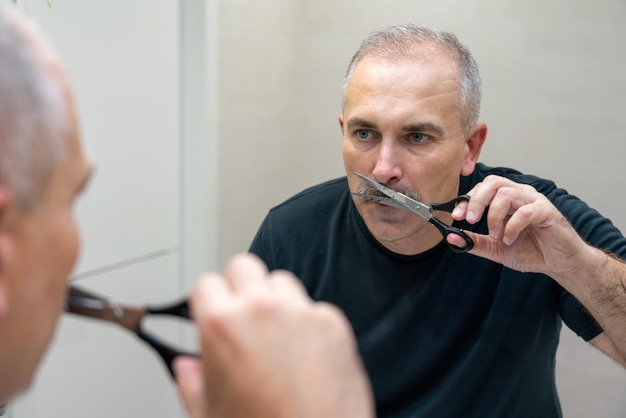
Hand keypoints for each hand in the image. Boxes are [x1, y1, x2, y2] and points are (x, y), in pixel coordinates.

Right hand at [175, 253, 373, 417]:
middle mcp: (262, 308)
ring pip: (282, 281)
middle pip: (245, 265)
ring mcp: (301, 312)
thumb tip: (186, 368)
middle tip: (245, 315)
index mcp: (221, 324)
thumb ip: (191, 383)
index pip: (206, 283)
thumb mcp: (208, 415)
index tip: (213, 311)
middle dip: (241, 286)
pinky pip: (315, 307)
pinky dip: (310, 323)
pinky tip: (307, 353)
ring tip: (278, 335)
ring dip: (277, 300)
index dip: (208, 301)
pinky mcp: (333, 323)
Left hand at [450, 175, 589, 277]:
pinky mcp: (547, 212)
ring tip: (495, 235)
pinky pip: (526, 211)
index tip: (456, 215)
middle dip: (476, 200)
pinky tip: (509, 239)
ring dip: (494, 215)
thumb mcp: (495, 249)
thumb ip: (475, 242)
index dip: (467, 198)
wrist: (559, 263)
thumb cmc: (532, 251)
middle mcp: (520, 195)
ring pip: (507, 193)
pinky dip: (512, 225)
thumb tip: (451, 238)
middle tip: (470, 220)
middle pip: (493, 182)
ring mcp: (534, 201)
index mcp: (507, 200)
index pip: (484, 187)